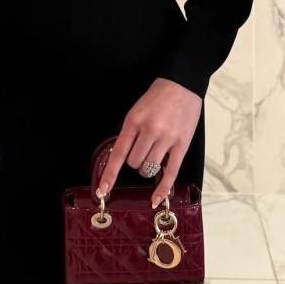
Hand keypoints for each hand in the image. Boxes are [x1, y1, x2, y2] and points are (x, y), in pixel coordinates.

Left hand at [94, 78, 201, 208]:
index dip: (110, 175)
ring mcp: (167, 139)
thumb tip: (122, 159)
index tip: (102, 190)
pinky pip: (170, 173)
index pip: (118, 154)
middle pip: (134, 163)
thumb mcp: (136, 111)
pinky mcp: (182, 145)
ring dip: (147, 167)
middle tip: (142, 149)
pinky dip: (162, 189)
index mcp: (134, 121)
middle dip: (134, 161)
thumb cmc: (157, 98)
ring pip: (149, 168)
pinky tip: (156, 199)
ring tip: (153, 154)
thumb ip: (129, 134)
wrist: (182, 84)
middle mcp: (150, 131)